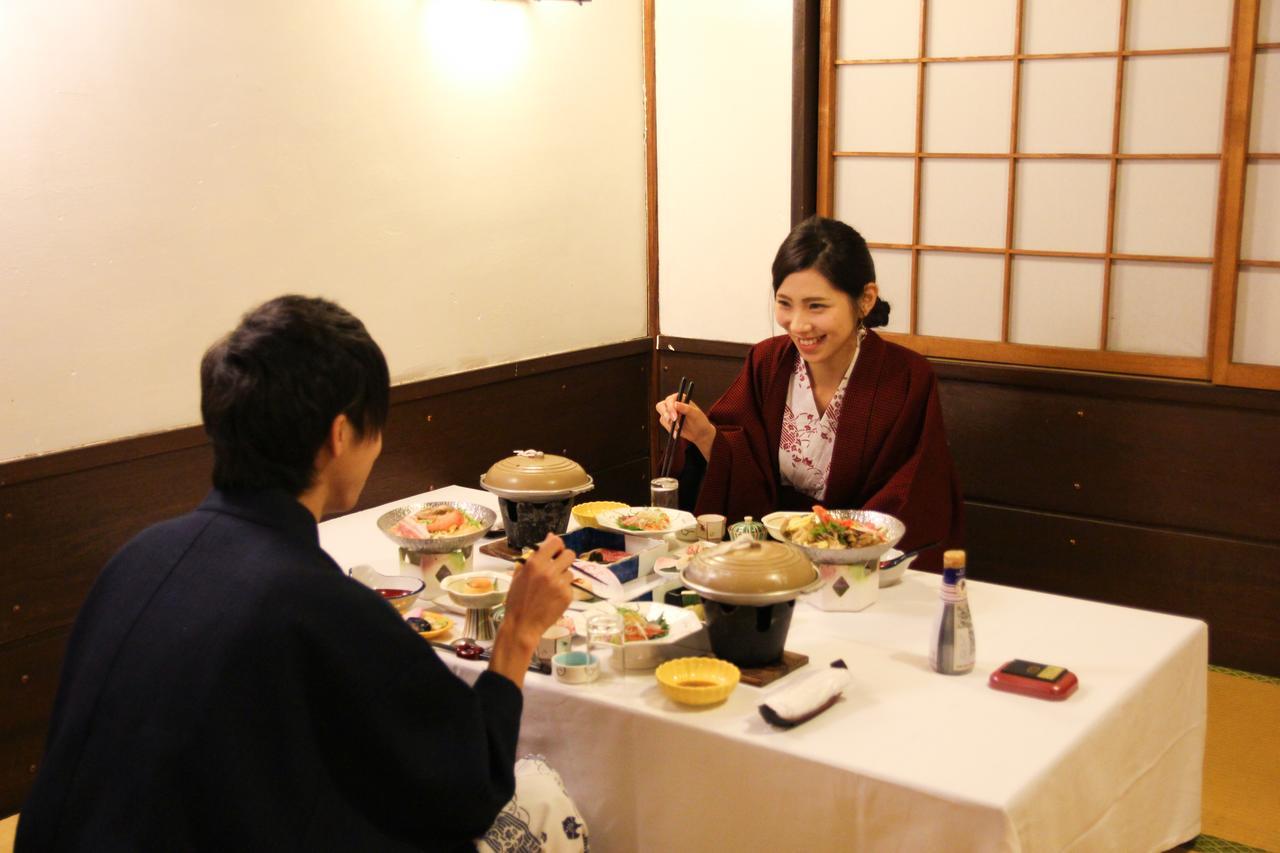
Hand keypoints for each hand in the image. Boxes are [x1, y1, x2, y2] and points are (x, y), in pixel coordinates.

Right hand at [488, 534, 574, 687]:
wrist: (522, 624)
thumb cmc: (517, 600)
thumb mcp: (519, 575)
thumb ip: (533, 556)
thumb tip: (549, 537)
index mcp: (535, 563)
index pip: (556, 542)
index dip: (557, 545)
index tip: (555, 551)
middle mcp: (549, 571)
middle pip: (570, 554)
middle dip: (564, 559)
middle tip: (557, 567)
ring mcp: (560, 584)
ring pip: (570, 572)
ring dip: (563, 577)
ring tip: (551, 587)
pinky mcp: (567, 596)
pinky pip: (570, 586)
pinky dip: (563, 590)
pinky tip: (553, 598)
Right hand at [655, 393, 715, 459]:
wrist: (700, 433)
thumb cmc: (699, 421)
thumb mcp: (695, 414)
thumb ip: (686, 408)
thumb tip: (675, 404)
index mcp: (680, 398)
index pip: (669, 400)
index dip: (670, 408)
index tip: (675, 417)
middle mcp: (673, 404)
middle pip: (660, 406)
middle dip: (666, 415)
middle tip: (673, 421)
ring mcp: (669, 413)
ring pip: (662, 417)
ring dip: (670, 424)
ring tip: (679, 428)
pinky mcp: (668, 422)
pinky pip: (664, 425)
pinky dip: (670, 429)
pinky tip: (677, 432)